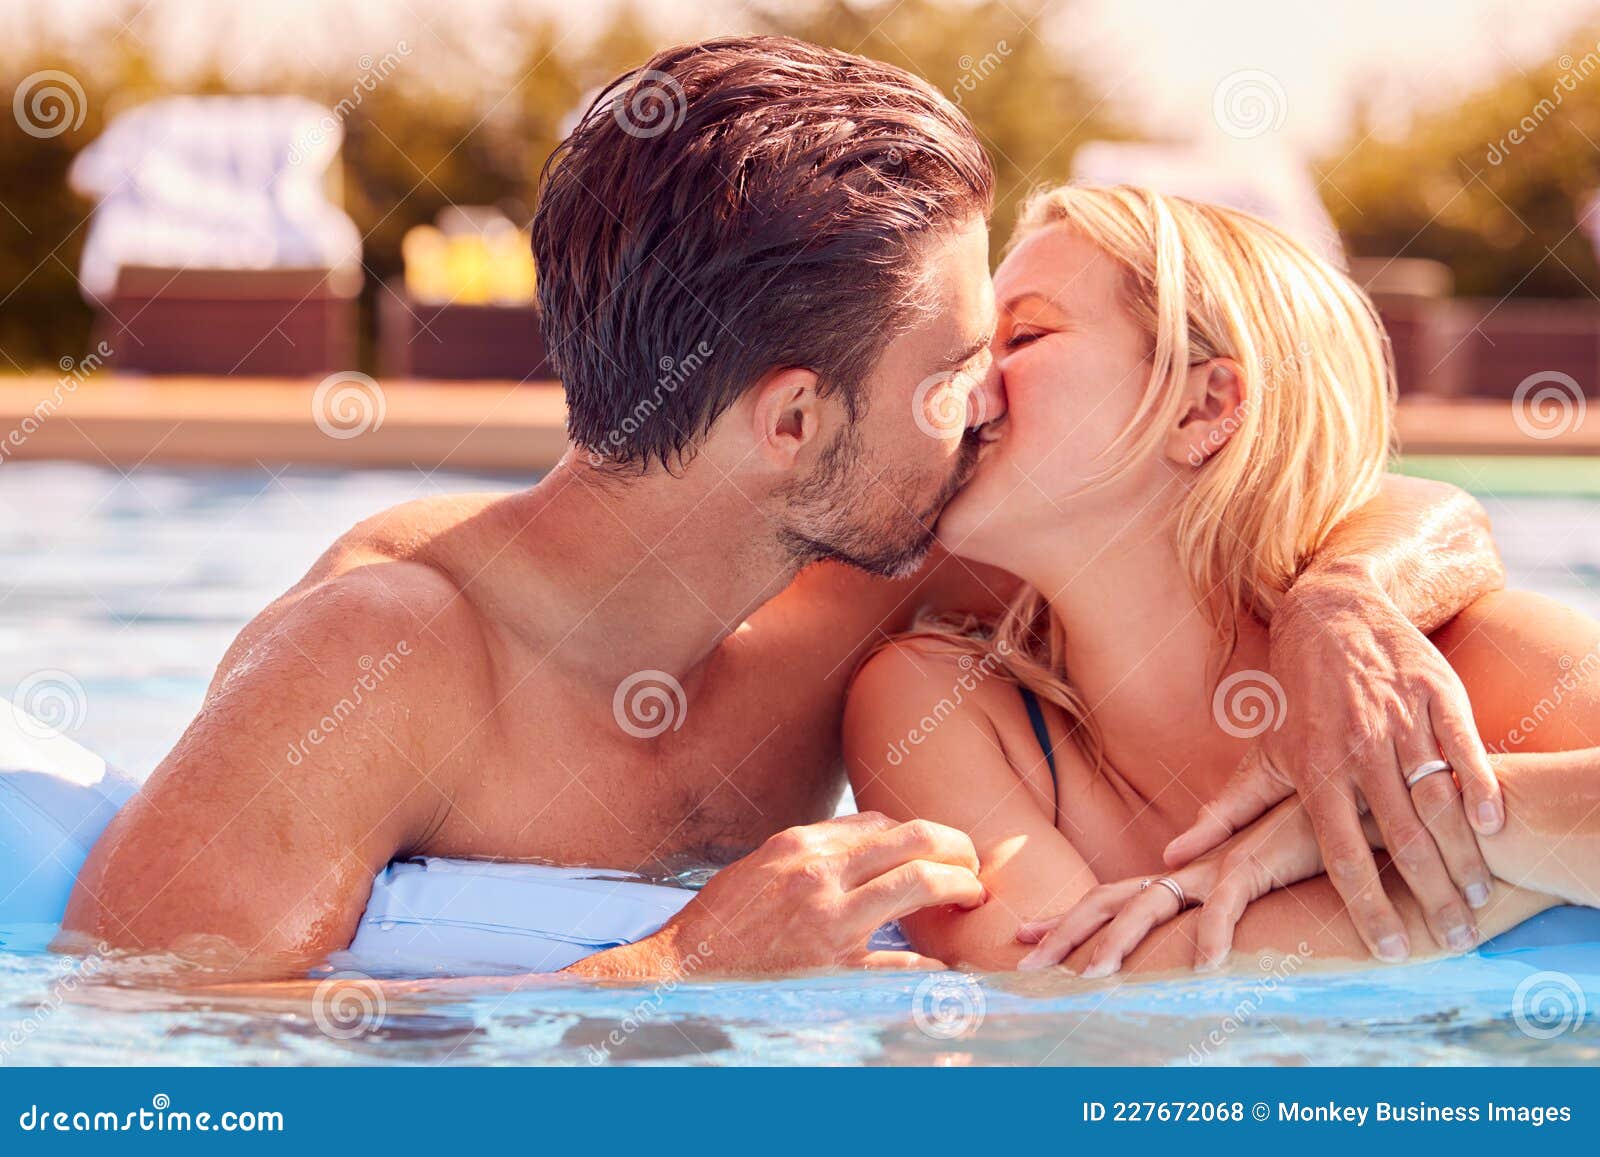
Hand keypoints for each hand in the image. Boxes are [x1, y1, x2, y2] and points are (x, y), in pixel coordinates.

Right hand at [650, 812, 985, 974]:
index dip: (918, 835)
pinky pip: (901, 963)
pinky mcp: (833, 969)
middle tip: (974, 864)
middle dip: (957, 846)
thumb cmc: (724, 917)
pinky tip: (951, 968)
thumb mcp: (764, 863)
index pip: (882, 822)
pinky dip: (935, 966)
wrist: (686, 966)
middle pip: (913, 839)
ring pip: (918, 885)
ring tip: (973, 896)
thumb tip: (869, 840)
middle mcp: (820, 873)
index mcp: (802, 844)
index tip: (933, 851)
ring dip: (959, 886)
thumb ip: (816, 851)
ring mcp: (829, 920)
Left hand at [1017, 799, 1323, 974]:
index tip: (1026, 935)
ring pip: (1152, 907)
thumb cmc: (1301, 838)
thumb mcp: (1252, 879)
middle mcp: (1187, 868)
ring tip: (1090, 980)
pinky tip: (1206, 971)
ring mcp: (1216, 866)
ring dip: (1119, 945)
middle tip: (1025, 967)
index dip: (1068, 917)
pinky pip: (1227, 907)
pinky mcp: (1256, 865)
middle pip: (1110, 902)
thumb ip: (1219, 902)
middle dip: (1064, 934)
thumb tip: (1191, 925)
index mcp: (1183, 873)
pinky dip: (1214, 937)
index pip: (1110, 897)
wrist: (1340, 798)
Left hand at [1165, 575, 1499, 961]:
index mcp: (1314, 770)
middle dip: (1429, 894)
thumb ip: (1226, 812)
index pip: (1339, 852)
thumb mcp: (1262, 755)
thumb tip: (1171, 859)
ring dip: (1461, 853)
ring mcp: (1399, 718)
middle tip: (1454, 940)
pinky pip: (1462, 747)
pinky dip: (1476, 786)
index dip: (1366, 905)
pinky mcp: (1436, 692)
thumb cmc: (1296, 700)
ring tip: (1477, 900)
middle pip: (1396, 835)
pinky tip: (1489, 824)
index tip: (1390, 951)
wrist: (1330, 613)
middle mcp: (1356, 747)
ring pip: (1434, 796)